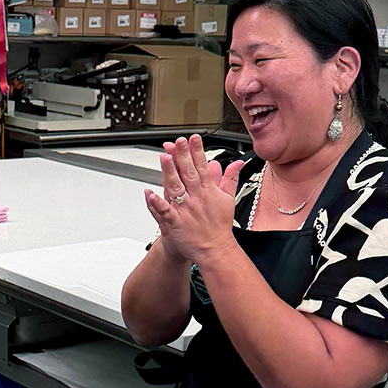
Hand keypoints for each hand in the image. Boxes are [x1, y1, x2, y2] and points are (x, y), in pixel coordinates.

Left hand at [143, 135, 244, 263]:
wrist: (216, 249)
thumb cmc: (219, 226)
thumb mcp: (228, 199)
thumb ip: (230, 178)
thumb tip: (237, 163)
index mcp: (208, 191)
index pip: (202, 167)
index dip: (197, 151)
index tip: (193, 138)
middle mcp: (197, 198)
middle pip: (188, 173)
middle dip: (183, 156)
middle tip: (178, 141)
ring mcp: (186, 210)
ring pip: (176, 188)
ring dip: (170, 172)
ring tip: (164, 157)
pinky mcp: (176, 222)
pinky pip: (165, 211)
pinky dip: (158, 203)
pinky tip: (150, 193)